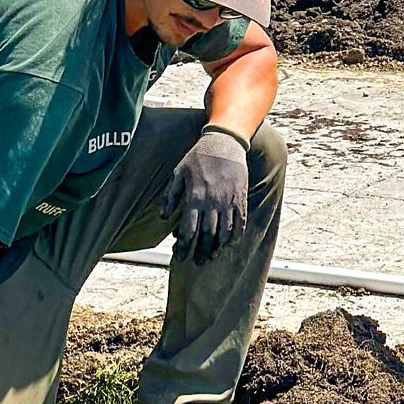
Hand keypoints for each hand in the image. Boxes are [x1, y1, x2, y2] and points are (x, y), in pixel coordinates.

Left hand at [164, 127, 249, 262]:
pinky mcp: (240, 198)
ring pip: (224, 232)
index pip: (188, 230)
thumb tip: (164, 217)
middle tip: (198, 262)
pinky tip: (230, 244)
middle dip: (201, 252)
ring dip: (218, 247)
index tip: (180, 256)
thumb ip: (170, 196)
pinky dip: (235, 236)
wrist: (225, 142)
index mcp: (195, 197)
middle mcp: (212, 202)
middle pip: (207, 235)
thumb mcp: (178, 172)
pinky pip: (239, 222)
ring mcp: (228, 201)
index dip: (183, 246)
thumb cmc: (198, 157)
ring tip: (212, 256)